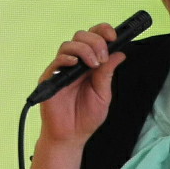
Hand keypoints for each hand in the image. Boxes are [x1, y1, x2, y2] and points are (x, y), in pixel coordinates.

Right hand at [36, 23, 125, 146]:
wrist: (71, 136)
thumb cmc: (86, 117)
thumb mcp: (103, 94)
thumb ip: (108, 73)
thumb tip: (120, 53)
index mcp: (89, 64)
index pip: (94, 39)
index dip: (103, 32)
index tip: (114, 36)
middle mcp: (75, 63)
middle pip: (81, 36)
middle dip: (95, 41)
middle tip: (103, 57)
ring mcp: (61, 69)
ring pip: (68, 45)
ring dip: (84, 49)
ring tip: (94, 64)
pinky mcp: (49, 78)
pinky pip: (56, 62)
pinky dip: (66, 58)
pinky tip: (76, 64)